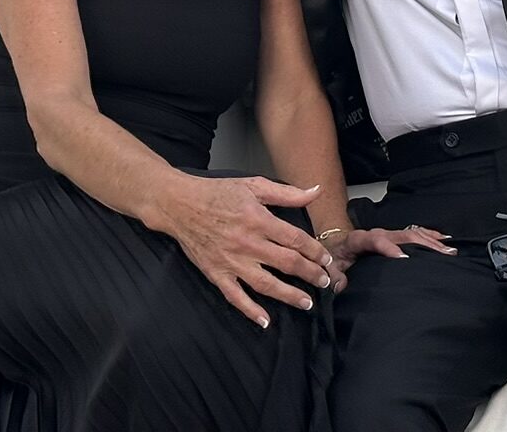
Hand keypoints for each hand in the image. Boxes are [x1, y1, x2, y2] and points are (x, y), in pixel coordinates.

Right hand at [148, 175, 334, 326]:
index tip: (327, 260)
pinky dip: (250, 311)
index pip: (296, 239)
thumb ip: (287, 193)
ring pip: (266, 284)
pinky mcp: (215, 273)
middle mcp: (247, 242)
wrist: (178, 204)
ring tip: (307, 303)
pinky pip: (235, 296)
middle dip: (310, 275)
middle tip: (325, 283)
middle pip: (286, 263)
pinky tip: (265, 321)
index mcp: (258, 219)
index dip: (315, 251)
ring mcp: (231, 261)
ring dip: (289, 296)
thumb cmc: (217, 192)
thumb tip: (315, 192)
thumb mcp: (253, 185)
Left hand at [322, 225, 455, 291]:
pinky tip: (445, 240)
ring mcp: (388, 234)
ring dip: (432, 241)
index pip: (376, 241)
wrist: (336, 245)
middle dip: (423, 244)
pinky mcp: (395, 237)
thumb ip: (334, 276)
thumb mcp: (330, 268)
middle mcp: (377, 234)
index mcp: (359, 240)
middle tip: (442, 254)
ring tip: (450, 250)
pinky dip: (431, 236)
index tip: (404, 258)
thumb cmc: (335, 258)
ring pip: (413, 234)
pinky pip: (415, 233)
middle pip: (402, 235)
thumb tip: (339, 285)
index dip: (389, 248)